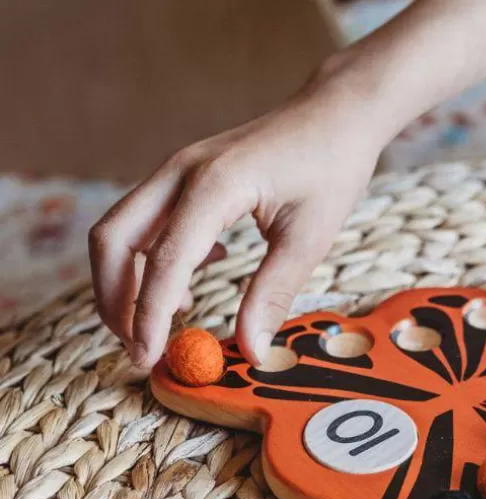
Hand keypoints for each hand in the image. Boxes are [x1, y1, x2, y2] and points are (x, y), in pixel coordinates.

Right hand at [89, 70, 380, 367]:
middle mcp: (180, 173)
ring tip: (162, 327)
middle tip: (139, 348)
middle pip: (113, 240)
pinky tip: (191, 285)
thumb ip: (273, 295)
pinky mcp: (183, 179)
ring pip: (120, 231)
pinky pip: (144, 224)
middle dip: (115, 299)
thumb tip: (251, 351)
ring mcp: (176, 172)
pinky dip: (149, 263)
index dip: (150, 315)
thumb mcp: (309, 239)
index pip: (164, 261)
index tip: (148, 358)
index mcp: (214, 185)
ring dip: (126, 283)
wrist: (335, 116)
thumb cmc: (330, 169)